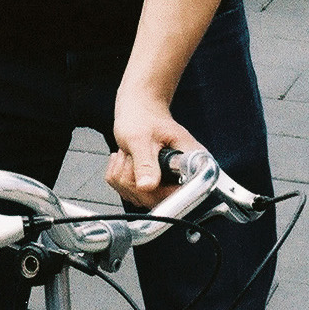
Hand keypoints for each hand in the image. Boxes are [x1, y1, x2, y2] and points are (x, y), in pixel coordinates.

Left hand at [107, 85, 199, 208]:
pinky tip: (125, 160)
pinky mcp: (151, 185)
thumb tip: (147, 186)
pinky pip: (128, 194)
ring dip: (124, 175)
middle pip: (155, 200)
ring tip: (130, 154)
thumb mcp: (140, 138)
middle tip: (131, 156)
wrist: (138, 109)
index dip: (158, 191)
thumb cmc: (143, 116)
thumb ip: (145, 163)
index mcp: (189, 161)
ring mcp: (165, 182)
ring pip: (138, 197)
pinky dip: (119, 177)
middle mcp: (180, 175)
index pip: (181, 193)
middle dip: (133, 179)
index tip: (143, 177)